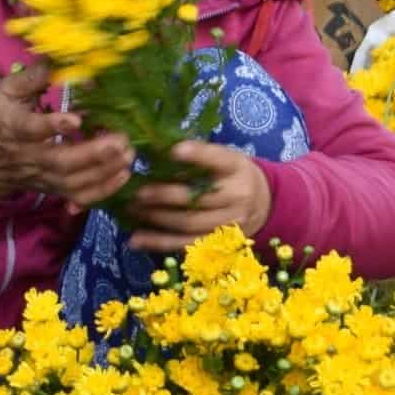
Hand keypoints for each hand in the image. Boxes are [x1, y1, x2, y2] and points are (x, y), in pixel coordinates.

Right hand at [0, 63, 134, 206]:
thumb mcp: (6, 92)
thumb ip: (32, 77)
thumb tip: (59, 59)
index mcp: (12, 127)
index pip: (30, 130)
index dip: (52, 127)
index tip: (76, 119)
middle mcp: (27, 156)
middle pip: (60, 161)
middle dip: (93, 153)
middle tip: (120, 140)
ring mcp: (42, 176)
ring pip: (73, 181)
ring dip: (104, 171)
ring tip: (129, 154)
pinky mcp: (53, 189)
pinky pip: (78, 196)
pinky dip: (102, 190)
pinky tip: (123, 175)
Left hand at [124, 141, 272, 253]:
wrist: (262, 204)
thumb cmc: (230, 175)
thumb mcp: (223, 158)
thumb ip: (198, 156)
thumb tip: (155, 151)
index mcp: (236, 167)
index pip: (217, 159)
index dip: (196, 155)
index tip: (173, 150)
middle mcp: (237, 195)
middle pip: (197, 197)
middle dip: (163, 195)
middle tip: (137, 192)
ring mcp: (229, 222)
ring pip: (188, 223)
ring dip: (156, 218)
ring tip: (132, 210)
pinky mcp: (218, 242)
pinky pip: (185, 244)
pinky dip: (158, 243)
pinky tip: (136, 239)